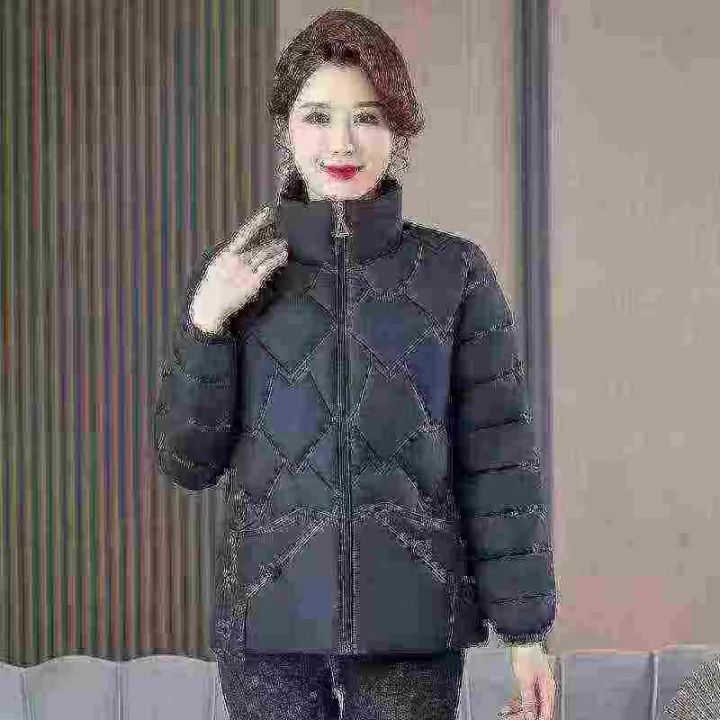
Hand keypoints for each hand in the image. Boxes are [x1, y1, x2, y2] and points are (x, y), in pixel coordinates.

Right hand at [190, 204, 288, 332]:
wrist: (210, 307)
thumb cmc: (212, 289)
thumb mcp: (216, 268)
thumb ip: (229, 258)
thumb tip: (239, 249)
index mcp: (226, 254)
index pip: (244, 234)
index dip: (257, 222)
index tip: (267, 212)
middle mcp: (236, 260)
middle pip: (258, 246)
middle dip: (271, 239)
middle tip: (282, 233)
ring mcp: (245, 271)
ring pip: (265, 255)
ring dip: (276, 248)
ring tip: (285, 245)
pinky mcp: (253, 282)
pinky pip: (268, 268)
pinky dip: (277, 260)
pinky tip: (283, 257)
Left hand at [498, 644, 555, 719]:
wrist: (522, 638)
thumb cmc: (526, 654)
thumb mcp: (526, 681)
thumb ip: (529, 700)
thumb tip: (531, 715)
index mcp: (548, 688)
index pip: (547, 711)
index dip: (539, 719)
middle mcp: (545, 686)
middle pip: (538, 708)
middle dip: (527, 715)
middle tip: (514, 718)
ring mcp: (537, 683)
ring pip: (530, 702)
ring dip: (520, 709)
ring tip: (509, 713)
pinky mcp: (529, 679)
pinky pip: (525, 695)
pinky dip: (518, 701)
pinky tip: (509, 705)